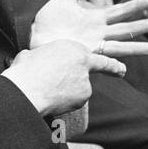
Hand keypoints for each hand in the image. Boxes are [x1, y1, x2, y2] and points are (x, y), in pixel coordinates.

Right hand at [2, 38, 124, 115]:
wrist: (27, 88)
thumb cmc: (25, 70)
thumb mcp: (32, 56)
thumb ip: (42, 58)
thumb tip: (31, 60)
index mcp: (71, 47)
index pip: (92, 50)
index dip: (103, 54)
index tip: (115, 58)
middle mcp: (83, 61)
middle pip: (98, 66)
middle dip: (114, 68)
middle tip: (122, 71)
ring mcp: (86, 79)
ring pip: (83, 87)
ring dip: (72, 91)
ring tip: (51, 91)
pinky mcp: (84, 95)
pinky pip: (77, 100)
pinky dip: (68, 102)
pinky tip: (54, 100)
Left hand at [30, 0, 147, 56]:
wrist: (35, 37)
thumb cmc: (51, 19)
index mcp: (96, 18)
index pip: (121, 11)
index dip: (137, 5)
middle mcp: (99, 34)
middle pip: (127, 29)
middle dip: (145, 26)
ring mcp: (93, 46)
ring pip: (119, 47)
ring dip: (137, 48)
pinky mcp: (83, 57)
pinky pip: (100, 63)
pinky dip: (112, 66)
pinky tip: (123, 70)